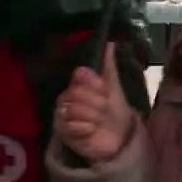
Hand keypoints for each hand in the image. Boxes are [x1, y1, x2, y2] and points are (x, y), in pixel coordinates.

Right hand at [52, 42, 133, 162]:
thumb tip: (110, 43)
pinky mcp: (64, 134)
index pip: (79, 77)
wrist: (119, 138)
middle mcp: (65, 100)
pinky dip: (87, 128)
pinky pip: (72, 126)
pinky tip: (93, 131)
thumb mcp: (114, 88)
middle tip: (105, 108)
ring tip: (100, 121)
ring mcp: (62, 117)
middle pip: (75, 93)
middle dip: (96, 102)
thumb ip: (109, 67)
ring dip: (93, 115)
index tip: (104, 90)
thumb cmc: (114, 111)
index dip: (94, 83)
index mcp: (76, 87)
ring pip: (74, 109)